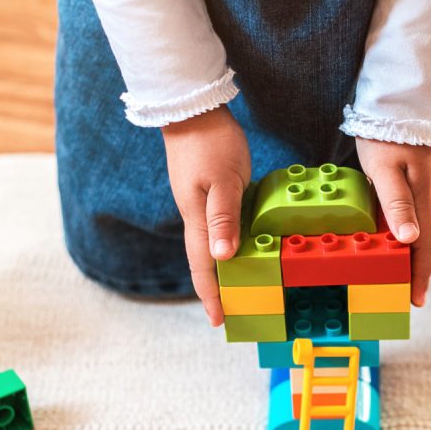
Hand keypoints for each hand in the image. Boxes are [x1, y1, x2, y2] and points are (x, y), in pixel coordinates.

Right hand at [162, 106, 250, 325]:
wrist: (191, 108)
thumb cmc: (210, 142)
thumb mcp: (223, 180)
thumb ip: (223, 217)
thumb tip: (223, 257)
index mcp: (197, 219)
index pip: (204, 267)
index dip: (211, 295)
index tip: (220, 321)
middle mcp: (196, 217)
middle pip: (205, 262)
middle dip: (215, 290)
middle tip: (230, 312)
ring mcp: (200, 205)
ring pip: (211, 246)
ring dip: (221, 270)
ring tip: (236, 289)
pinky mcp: (207, 194)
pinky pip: (218, 229)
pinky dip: (227, 246)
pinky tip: (239, 250)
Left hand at [355, 138, 430, 306]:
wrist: (402, 96)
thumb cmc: (387, 133)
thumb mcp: (386, 169)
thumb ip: (397, 204)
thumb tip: (410, 240)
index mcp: (422, 198)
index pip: (425, 246)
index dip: (419, 275)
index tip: (416, 300)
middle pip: (430, 241)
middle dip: (422, 270)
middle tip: (413, 294)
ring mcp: (430, 185)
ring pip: (429, 228)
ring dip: (422, 253)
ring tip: (412, 272)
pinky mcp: (425, 176)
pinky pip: (424, 213)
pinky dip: (418, 231)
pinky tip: (409, 235)